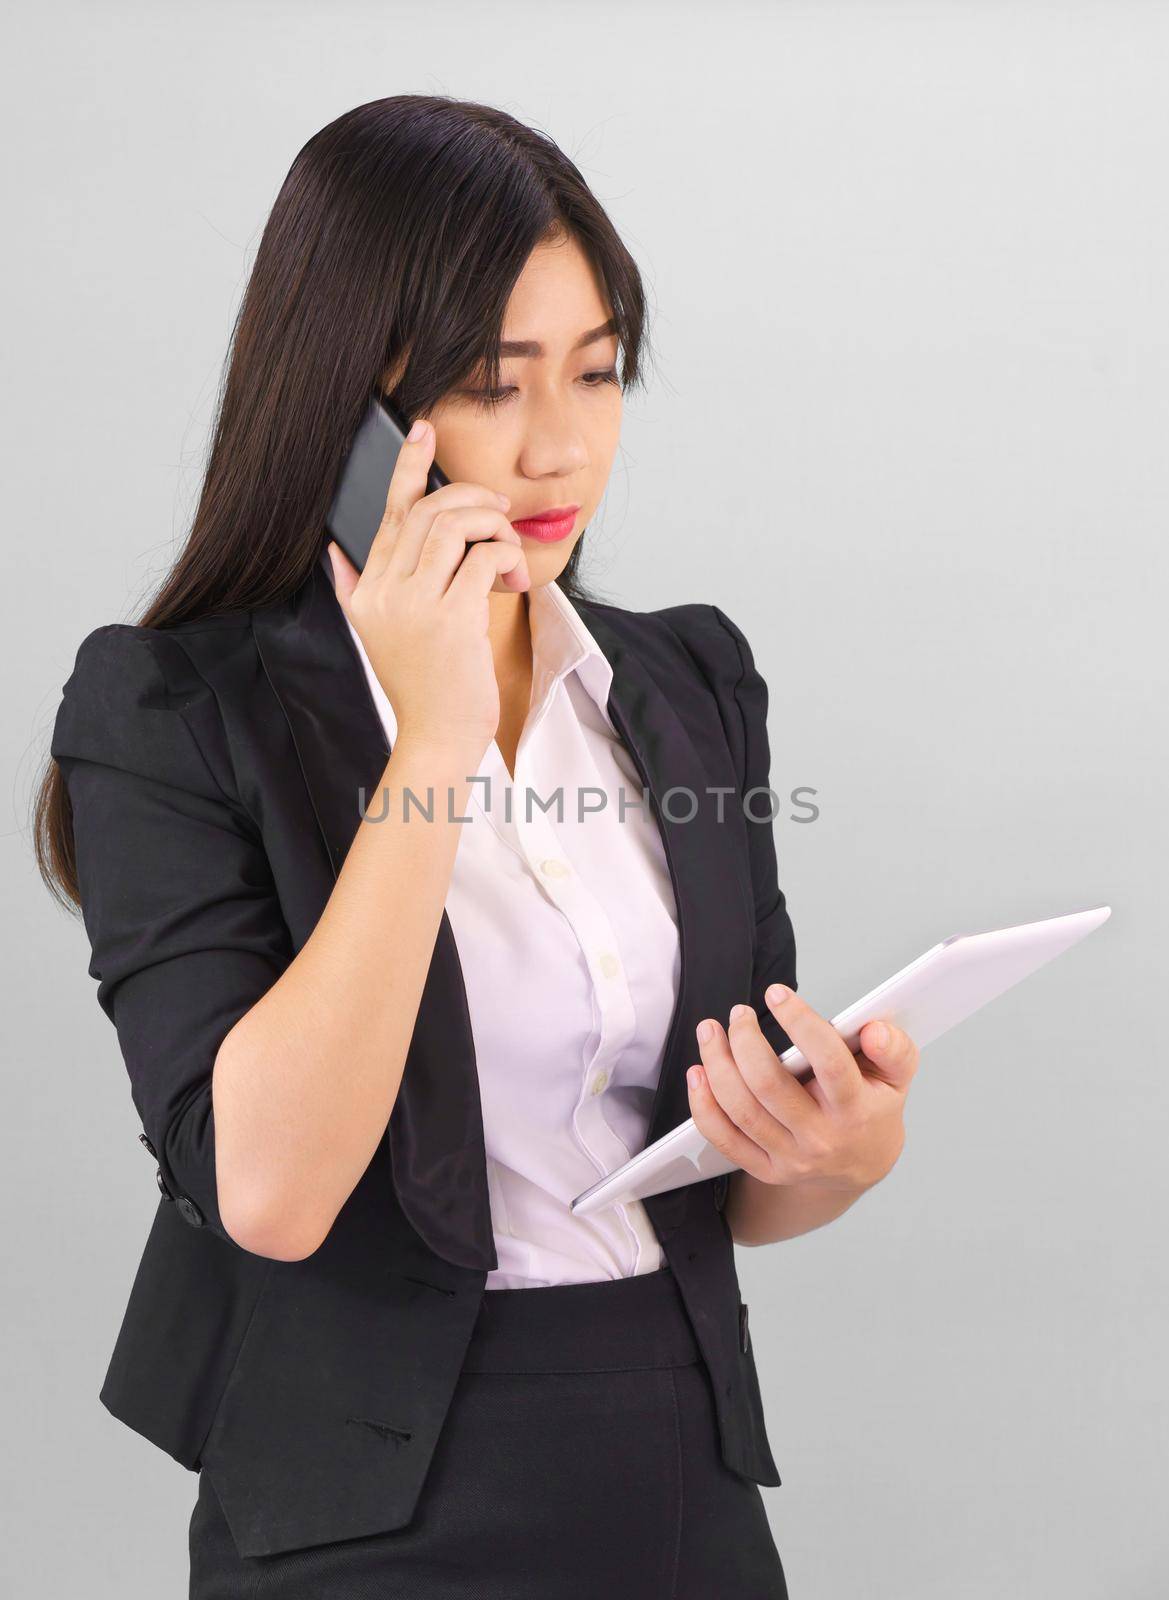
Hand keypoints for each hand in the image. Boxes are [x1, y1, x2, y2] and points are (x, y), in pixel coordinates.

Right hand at [326, 417, 530, 759]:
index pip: (387, 514)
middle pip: (426, 512)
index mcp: (367, 590)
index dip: (408, 467)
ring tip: (508, 546)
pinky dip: (504, 555)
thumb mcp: (374, 636)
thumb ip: (354, 590)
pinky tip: (514, 575)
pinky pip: (481, 559)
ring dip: (491, 524)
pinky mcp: (452, 620)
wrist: (437, 738)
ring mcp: (415, 606)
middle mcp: (384, 593)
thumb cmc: (422, 686)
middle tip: (499, 508)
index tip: (423, 430)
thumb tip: (334, 553)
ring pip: (452, 526)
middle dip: (471, 498)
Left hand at [687, 986, 918, 1193]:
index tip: (776, 993)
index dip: (800, 1023)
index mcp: (856, 1110)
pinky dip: (703, 1105)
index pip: (829, 1063)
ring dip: (716, 1065)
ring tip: (709, 1031)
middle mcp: (821, 1137)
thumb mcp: (896, 1076)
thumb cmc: (873, 1108)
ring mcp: (790, 1157)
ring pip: (741, 1110)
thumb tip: (874, 1030)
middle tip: (738, 1013)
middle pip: (769, 1086)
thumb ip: (894, 1049)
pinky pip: (724, 1138)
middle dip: (744, 1042)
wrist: (860, 1165)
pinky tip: (698, 1073)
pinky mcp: (764, 1168)